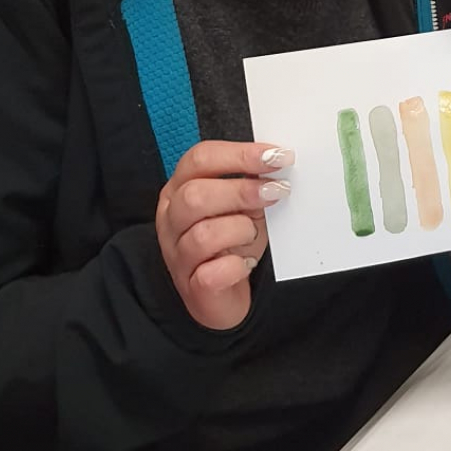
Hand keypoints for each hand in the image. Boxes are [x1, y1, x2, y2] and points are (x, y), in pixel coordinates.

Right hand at [156, 140, 292, 330]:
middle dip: (242, 190)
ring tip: (254, 234)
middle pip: (195, 194)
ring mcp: (178, 254)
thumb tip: (278, 162)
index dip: (240, 154)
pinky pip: (212, 273)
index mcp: (180, 189)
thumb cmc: (233, 245)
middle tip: (276, 191)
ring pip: (203, 234)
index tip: (276, 156)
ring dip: (240, 230)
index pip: (200, 159)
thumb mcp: (243, 206)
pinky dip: (236, 267)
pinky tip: (245, 264)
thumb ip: (252, 182)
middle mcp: (172, 219)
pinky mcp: (191, 286)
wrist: (223, 295)